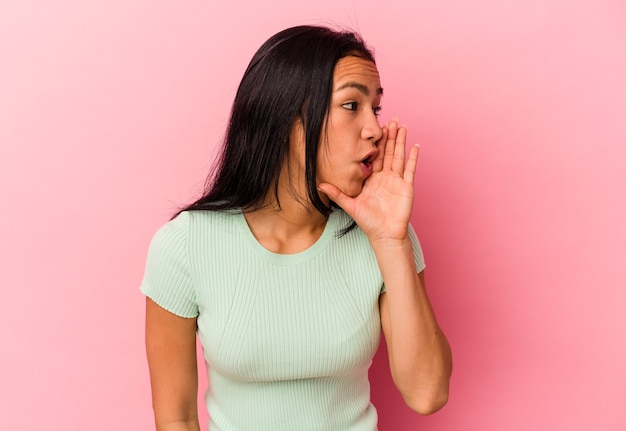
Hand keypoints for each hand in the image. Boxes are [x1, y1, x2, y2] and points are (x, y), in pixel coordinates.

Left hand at [318, 120, 418, 242]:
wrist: (384, 234)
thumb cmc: (368, 222)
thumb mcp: (350, 205)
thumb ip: (336, 194)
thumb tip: (319, 185)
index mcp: (373, 179)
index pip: (374, 156)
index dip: (375, 143)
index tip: (374, 129)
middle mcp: (385, 177)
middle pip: (388, 152)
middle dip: (389, 136)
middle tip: (390, 119)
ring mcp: (397, 181)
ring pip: (399, 156)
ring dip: (400, 141)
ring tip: (401, 126)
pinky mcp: (406, 187)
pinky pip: (410, 169)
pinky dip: (412, 157)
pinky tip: (414, 145)